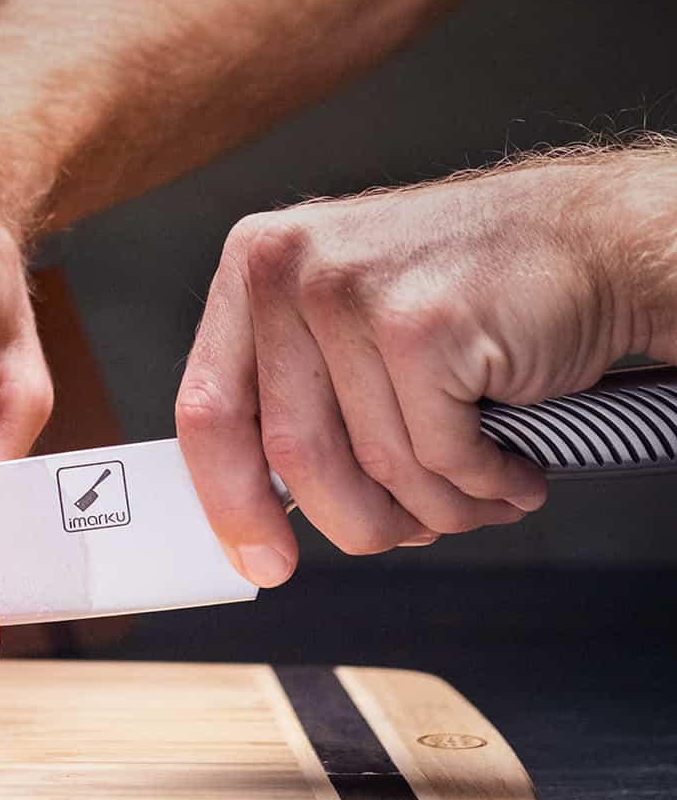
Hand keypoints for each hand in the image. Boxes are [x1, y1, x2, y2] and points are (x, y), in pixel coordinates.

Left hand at [175, 153, 672, 586]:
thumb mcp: (345, 322)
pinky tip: (510, 470)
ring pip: (374, 464)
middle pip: (292, 455)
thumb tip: (255, 508)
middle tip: (404, 534)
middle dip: (358, 520)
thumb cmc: (469, 293)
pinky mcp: (424, 324)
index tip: (258, 560)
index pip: (208, 408)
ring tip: (474, 495)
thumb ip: (294, 394)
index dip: (230, 501)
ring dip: (436, 508)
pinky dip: (485, 484)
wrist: (590, 240)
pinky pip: (440, 456)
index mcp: (254, 269)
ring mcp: (353, 290)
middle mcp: (289, 270)